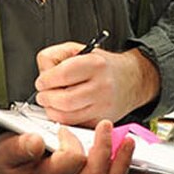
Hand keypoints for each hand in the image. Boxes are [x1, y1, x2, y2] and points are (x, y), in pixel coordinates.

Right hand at [0, 124, 144, 173]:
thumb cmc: (8, 162)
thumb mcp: (5, 152)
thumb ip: (19, 147)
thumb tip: (35, 141)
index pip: (71, 162)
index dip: (71, 143)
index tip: (64, 130)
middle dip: (105, 149)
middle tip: (105, 126)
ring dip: (123, 161)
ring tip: (129, 141)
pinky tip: (143, 167)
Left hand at [32, 42, 157, 125]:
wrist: (131, 79)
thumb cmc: (103, 66)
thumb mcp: (81, 50)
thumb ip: (56, 56)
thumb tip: (43, 73)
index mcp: (95, 64)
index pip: (61, 75)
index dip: (45, 80)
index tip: (42, 81)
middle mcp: (102, 86)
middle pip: (63, 100)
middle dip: (46, 98)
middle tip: (43, 94)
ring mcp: (103, 106)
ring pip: (66, 116)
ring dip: (52, 111)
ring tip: (52, 102)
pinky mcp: (102, 120)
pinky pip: (74, 124)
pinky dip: (63, 119)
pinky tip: (63, 110)